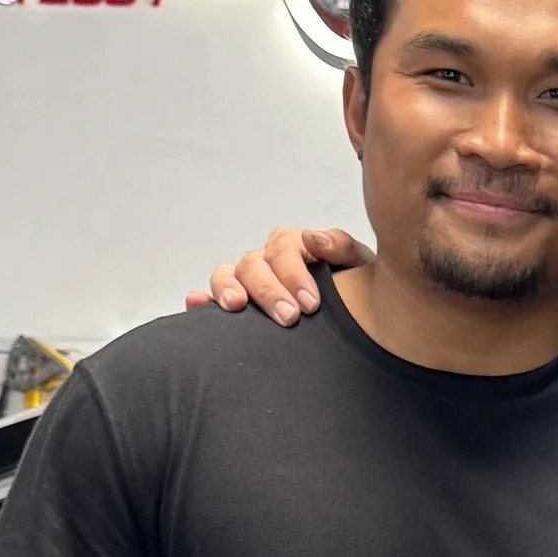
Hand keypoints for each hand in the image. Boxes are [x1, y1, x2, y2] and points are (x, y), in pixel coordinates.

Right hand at [182, 227, 369, 318]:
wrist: (360, 319)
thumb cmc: (356, 290)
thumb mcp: (358, 265)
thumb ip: (341, 247)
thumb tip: (312, 237)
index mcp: (294, 248)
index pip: (283, 248)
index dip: (293, 273)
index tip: (311, 305)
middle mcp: (266, 262)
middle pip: (253, 264)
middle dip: (269, 291)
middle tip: (289, 318)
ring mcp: (247, 283)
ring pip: (226, 275)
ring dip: (228, 289)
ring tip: (237, 307)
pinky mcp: (234, 306)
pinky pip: (208, 299)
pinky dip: (200, 300)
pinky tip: (196, 303)